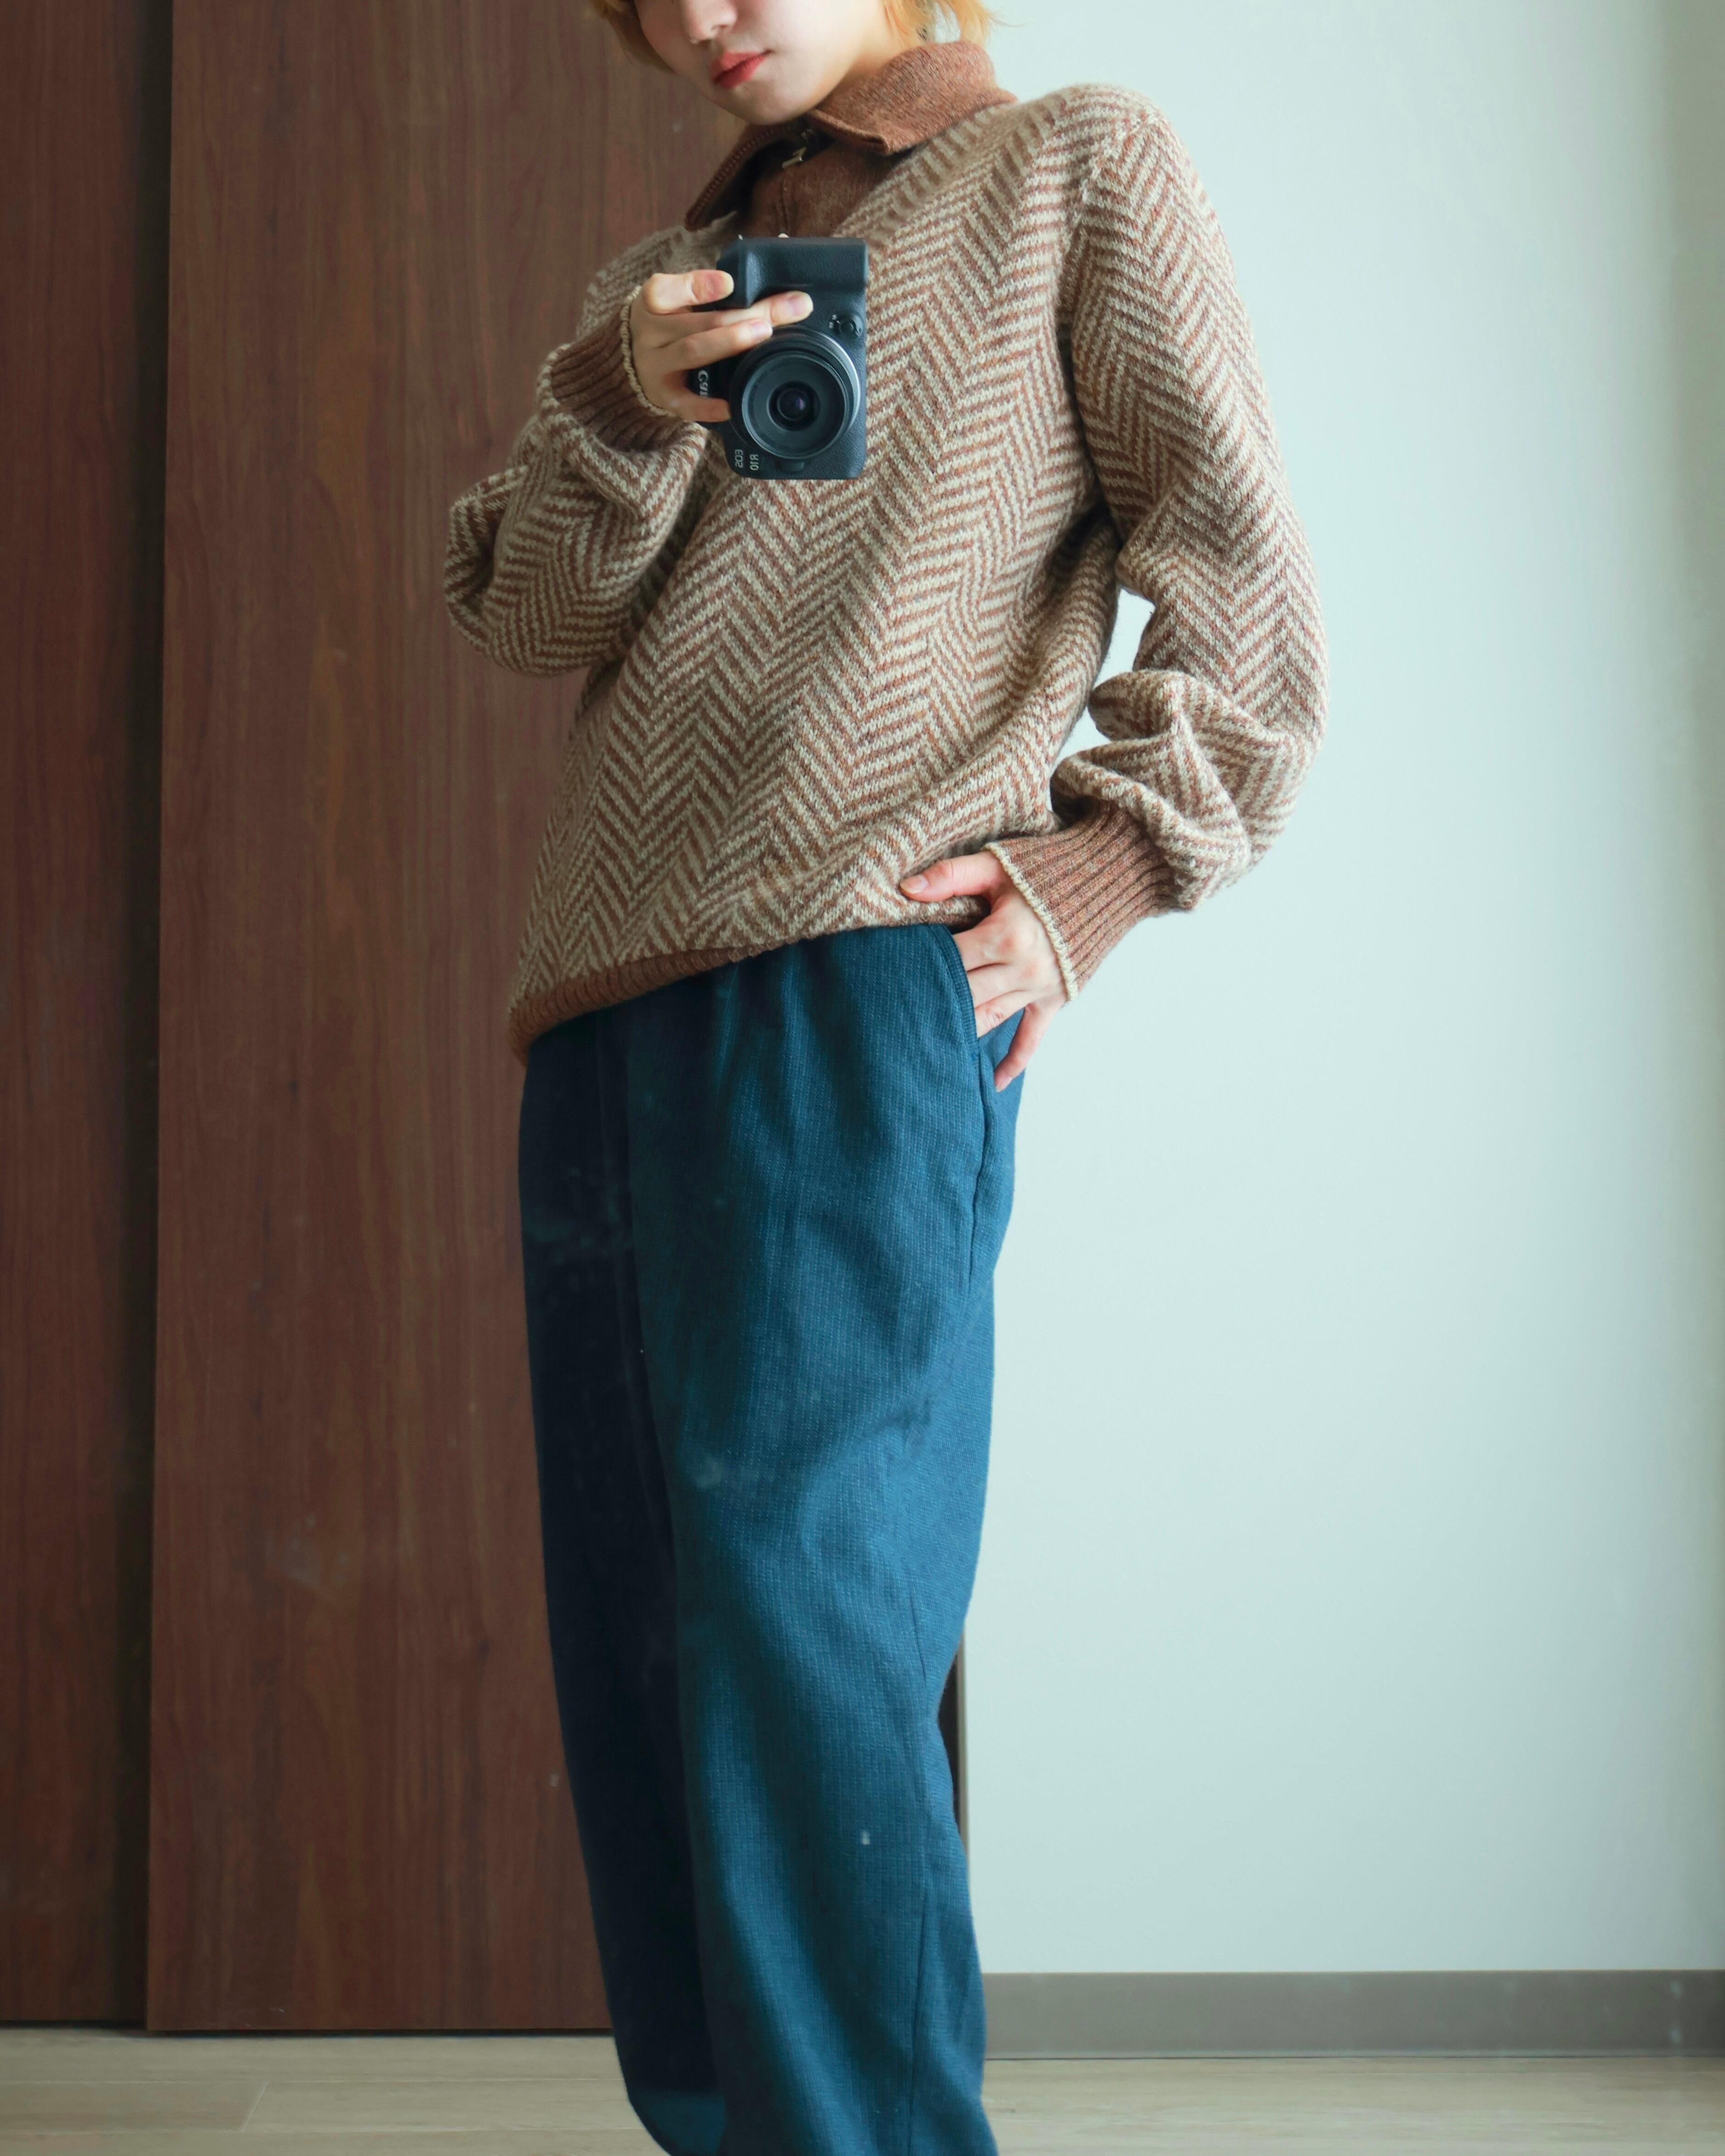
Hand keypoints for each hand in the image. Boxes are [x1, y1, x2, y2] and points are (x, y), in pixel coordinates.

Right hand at [627, 268, 812, 423]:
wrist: (633, 361)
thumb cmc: (671, 321)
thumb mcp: (679, 296)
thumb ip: (715, 281)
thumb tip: (780, 244)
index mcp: (655, 301)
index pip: (668, 289)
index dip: (698, 286)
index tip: (730, 282)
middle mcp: (651, 333)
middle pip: (699, 322)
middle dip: (741, 316)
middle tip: (780, 311)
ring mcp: (656, 366)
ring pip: (693, 352)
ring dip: (728, 343)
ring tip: (762, 334)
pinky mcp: (665, 397)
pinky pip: (686, 403)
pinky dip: (708, 406)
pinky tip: (730, 405)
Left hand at [899, 852, 1066, 1088]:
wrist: (1108, 878)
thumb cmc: (1048, 868)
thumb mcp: (998, 864)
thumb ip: (951, 876)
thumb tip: (905, 889)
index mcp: (1006, 935)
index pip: (949, 959)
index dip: (921, 963)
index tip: (895, 967)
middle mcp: (1023, 968)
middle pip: (964, 994)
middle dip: (933, 998)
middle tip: (897, 1007)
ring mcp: (1039, 988)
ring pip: (988, 1018)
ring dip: (960, 1028)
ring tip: (927, 1040)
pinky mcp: (1054, 1000)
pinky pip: (1032, 1038)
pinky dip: (1014, 1062)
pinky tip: (995, 1083)